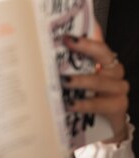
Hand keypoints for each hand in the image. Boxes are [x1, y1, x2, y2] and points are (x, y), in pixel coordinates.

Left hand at [62, 24, 129, 144]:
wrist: (104, 127)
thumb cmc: (86, 98)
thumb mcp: (74, 80)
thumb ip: (64, 65)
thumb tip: (40, 49)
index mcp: (102, 60)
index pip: (97, 40)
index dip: (85, 33)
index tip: (68, 30)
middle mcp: (113, 70)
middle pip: (103, 53)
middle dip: (85, 46)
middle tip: (66, 43)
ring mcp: (118, 88)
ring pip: (101, 80)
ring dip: (81, 80)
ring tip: (63, 81)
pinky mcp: (118, 106)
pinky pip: (101, 103)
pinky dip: (85, 104)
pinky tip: (70, 104)